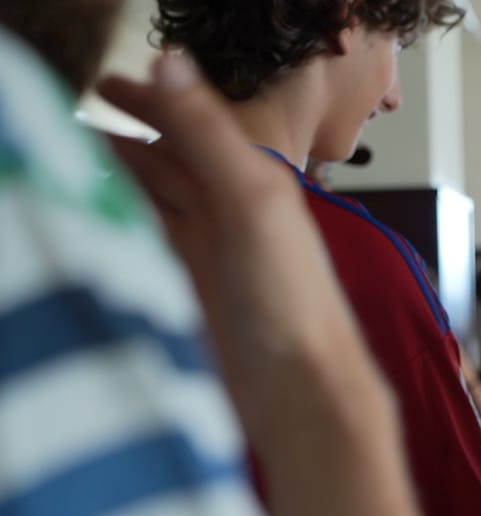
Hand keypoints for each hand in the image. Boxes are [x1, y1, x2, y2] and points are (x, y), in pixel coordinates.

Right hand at [97, 53, 374, 438]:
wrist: (300, 390)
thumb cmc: (290, 301)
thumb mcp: (250, 200)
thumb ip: (209, 133)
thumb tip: (170, 63)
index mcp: (254, 182)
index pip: (193, 128)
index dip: (153, 103)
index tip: (109, 84)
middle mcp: (235, 215)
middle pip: (174, 164)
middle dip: (132, 139)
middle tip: (83, 117)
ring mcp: (214, 256)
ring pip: (162, 204)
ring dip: (126, 181)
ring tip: (82, 162)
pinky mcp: (196, 296)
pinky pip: (156, 249)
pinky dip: (130, 229)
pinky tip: (107, 225)